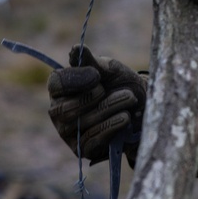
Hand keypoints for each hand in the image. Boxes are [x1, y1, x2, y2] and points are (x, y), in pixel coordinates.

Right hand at [47, 45, 145, 163]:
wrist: (141, 105)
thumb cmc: (118, 83)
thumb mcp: (108, 69)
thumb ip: (92, 61)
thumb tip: (76, 49)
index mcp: (60, 88)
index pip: (56, 84)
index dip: (76, 79)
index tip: (97, 75)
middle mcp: (58, 112)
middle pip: (65, 109)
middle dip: (93, 99)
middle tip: (115, 90)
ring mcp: (68, 133)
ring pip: (81, 125)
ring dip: (108, 110)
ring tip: (129, 98)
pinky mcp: (83, 149)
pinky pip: (92, 140)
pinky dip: (110, 127)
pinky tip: (125, 117)